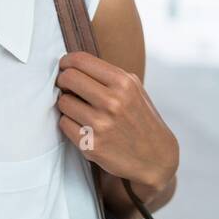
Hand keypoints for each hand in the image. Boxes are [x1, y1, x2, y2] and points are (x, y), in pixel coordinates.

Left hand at [54, 50, 178, 195]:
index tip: (64, 67)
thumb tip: (72, 65)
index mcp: (124, 83)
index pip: (80, 60)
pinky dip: (69, 123)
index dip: (66, 62)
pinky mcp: (90, 144)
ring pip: (62, 102)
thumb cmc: (140, 120)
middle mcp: (112, 101)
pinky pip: (64, 123)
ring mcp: (100, 124)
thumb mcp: (134, 90)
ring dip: (67, 105)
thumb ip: (107, 76)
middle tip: (67, 87)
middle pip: (67, 78)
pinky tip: (83, 126)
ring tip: (81, 110)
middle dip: (63, 81)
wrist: (155, 157)